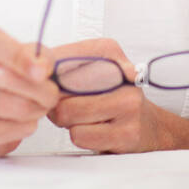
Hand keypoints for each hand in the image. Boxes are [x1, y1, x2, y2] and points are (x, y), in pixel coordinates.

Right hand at [0, 24, 59, 156]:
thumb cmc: (13, 71)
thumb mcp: (30, 53)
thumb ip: (40, 56)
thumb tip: (42, 69)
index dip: (18, 56)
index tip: (41, 71)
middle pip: (1, 77)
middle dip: (37, 89)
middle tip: (51, 93)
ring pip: (4, 106)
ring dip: (34, 109)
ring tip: (40, 106)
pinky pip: (0, 131)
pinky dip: (22, 127)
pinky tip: (26, 120)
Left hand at [45, 38, 171, 152]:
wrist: (152, 126)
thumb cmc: (114, 98)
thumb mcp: (94, 72)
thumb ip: (64, 67)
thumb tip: (37, 76)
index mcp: (110, 52)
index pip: (64, 57)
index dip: (48, 75)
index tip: (46, 83)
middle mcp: (122, 75)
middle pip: (61, 90)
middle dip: (56, 103)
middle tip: (67, 106)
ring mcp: (128, 104)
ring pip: (68, 114)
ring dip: (67, 122)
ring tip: (83, 118)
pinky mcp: (127, 133)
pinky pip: (80, 136)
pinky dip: (80, 137)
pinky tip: (94, 131)